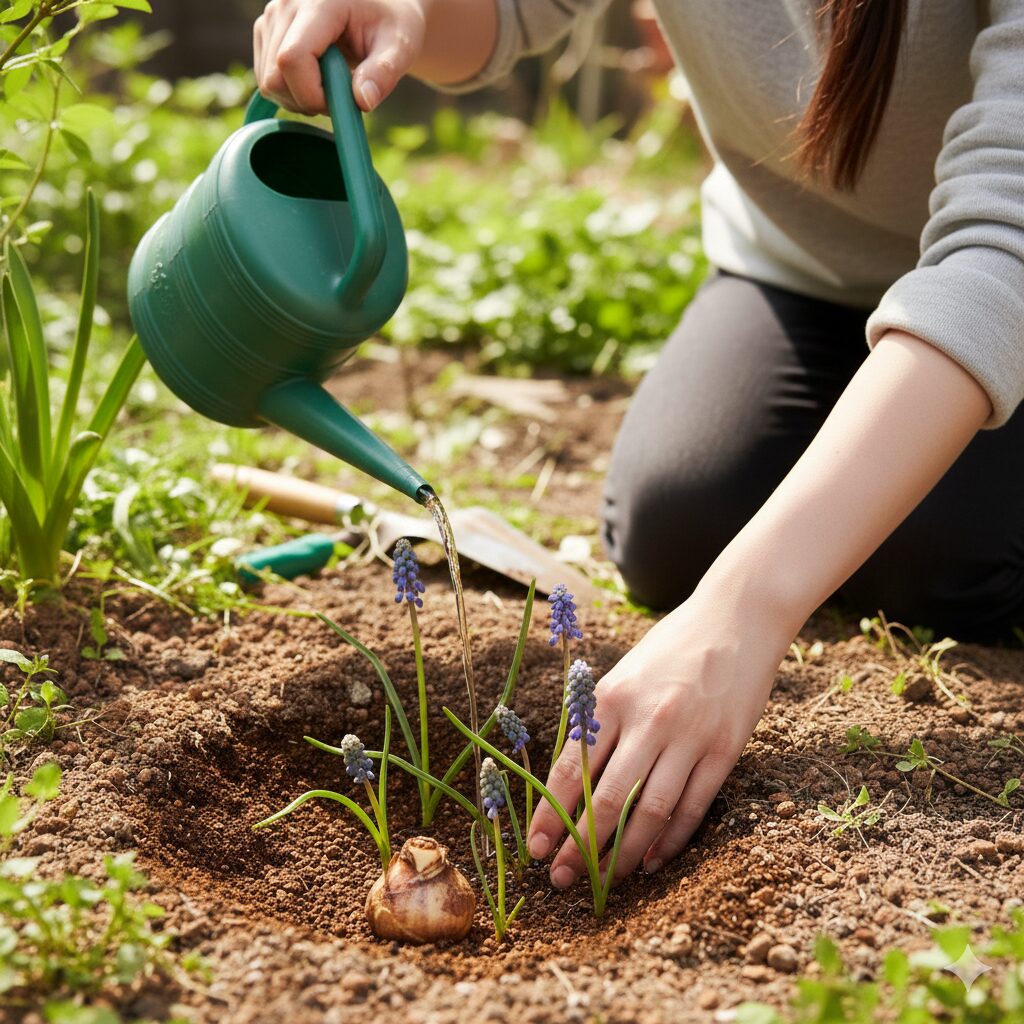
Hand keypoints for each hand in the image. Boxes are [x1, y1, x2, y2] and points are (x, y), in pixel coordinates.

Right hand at [254, 0, 428, 113]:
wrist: (379, 9)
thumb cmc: (391, 27)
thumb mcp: (400, 48)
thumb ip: (384, 73)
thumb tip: (363, 101)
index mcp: (319, 2)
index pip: (292, 59)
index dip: (312, 94)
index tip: (341, 101)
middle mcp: (286, 5)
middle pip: (275, 76)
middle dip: (308, 100)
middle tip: (340, 94)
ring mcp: (271, 17)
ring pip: (268, 82)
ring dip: (300, 98)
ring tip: (331, 83)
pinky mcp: (265, 31)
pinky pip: (267, 79)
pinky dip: (291, 91)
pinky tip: (315, 78)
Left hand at [526, 586, 792, 885]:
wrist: (736, 618)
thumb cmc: (671, 647)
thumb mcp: (623, 675)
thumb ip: (599, 723)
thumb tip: (572, 785)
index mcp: (611, 697)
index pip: (571, 769)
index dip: (550, 814)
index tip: (535, 847)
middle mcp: (648, 719)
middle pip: (607, 800)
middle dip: (580, 848)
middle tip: (561, 879)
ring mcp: (690, 736)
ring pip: (649, 813)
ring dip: (623, 854)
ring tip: (605, 881)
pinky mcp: (725, 749)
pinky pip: (692, 807)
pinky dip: (670, 841)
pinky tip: (652, 861)